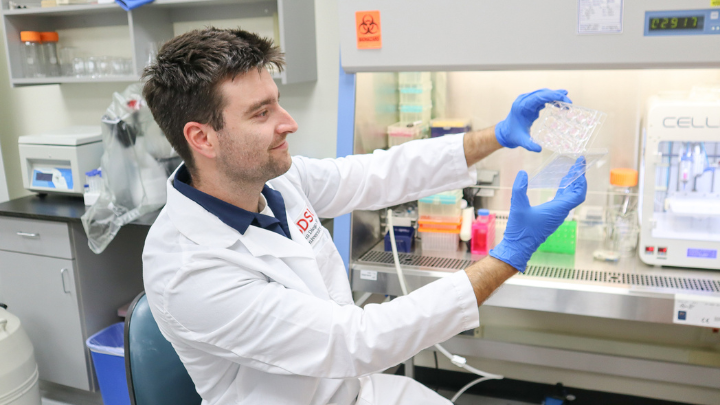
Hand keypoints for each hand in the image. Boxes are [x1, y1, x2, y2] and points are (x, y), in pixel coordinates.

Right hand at [489, 157, 586, 271]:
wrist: (518, 247)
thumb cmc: (520, 231)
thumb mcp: (517, 207)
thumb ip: (519, 189)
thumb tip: (522, 173)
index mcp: (557, 210)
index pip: (578, 194)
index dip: (581, 180)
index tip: (580, 167)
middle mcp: (560, 212)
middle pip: (576, 193)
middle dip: (578, 177)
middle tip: (578, 163)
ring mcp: (556, 215)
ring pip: (570, 197)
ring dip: (572, 183)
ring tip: (571, 170)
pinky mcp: (551, 216)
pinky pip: (563, 201)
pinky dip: (564, 190)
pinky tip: (561, 184)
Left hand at [495, 89, 571, 151]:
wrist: (505, 132)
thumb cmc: (512, 135)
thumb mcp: (521, 141)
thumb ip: (529, 145)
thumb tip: (538, 149)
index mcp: (521, 106)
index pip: (538, 96)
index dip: (552, 95)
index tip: (564, 98)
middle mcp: (524, 100)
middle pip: (542, 93)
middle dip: (556, 95)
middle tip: (569, 102)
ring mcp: (526, 100)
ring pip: (543, 94)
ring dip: (555, 96)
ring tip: (567, 102)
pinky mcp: (529, 103)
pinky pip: (542, 98)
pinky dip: (551, 99)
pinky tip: (559, 103)